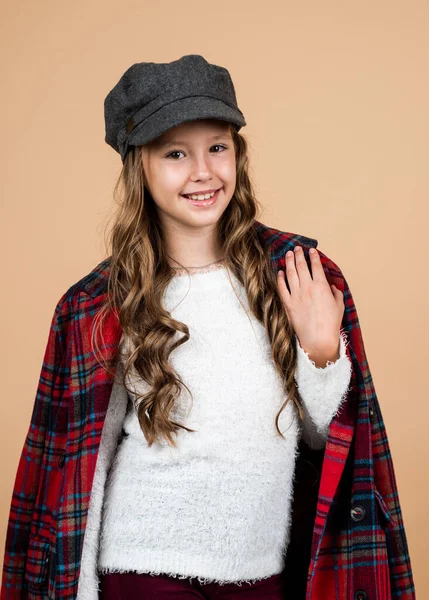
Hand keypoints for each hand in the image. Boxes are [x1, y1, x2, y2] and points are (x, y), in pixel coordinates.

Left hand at [276, 246, 344, 366]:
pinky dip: (280, 278)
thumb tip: (331, 286)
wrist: (318, 339)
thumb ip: (336, 293)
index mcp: (322, 287)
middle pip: (301, 266)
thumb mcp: (339, 306)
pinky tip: (280, 272)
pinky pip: (282, 288)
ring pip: (290, 274)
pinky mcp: (288, 304)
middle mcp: (308, 288)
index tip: (311, 250)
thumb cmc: (331, 324)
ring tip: (288, 255)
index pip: (316, 266)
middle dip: (299, 255)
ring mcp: (296, 295)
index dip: (314, 256)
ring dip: (289, 262)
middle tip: (297, 249)